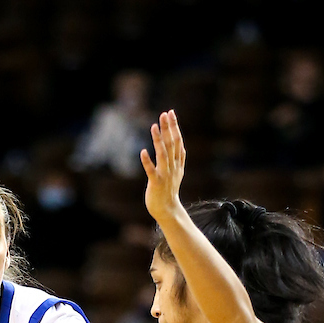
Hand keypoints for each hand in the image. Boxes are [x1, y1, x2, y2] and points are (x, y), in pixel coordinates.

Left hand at [141, 109, 186, 223]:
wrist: (168, 209)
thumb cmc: (170, 190)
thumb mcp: (178, 171)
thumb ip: (179, 157)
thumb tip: (181, 143)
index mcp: (177, 162)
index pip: (177, 140)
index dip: (174, 126)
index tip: (170, 112)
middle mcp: (172, 166)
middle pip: (171, 144)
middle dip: (168, 128)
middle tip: (164, 114)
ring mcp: (165, 174)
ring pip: (163, 154)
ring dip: (158, 140)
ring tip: (154, 126)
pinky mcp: (156, 183)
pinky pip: (151, 171)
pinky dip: (147, 161)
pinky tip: (143, 151)